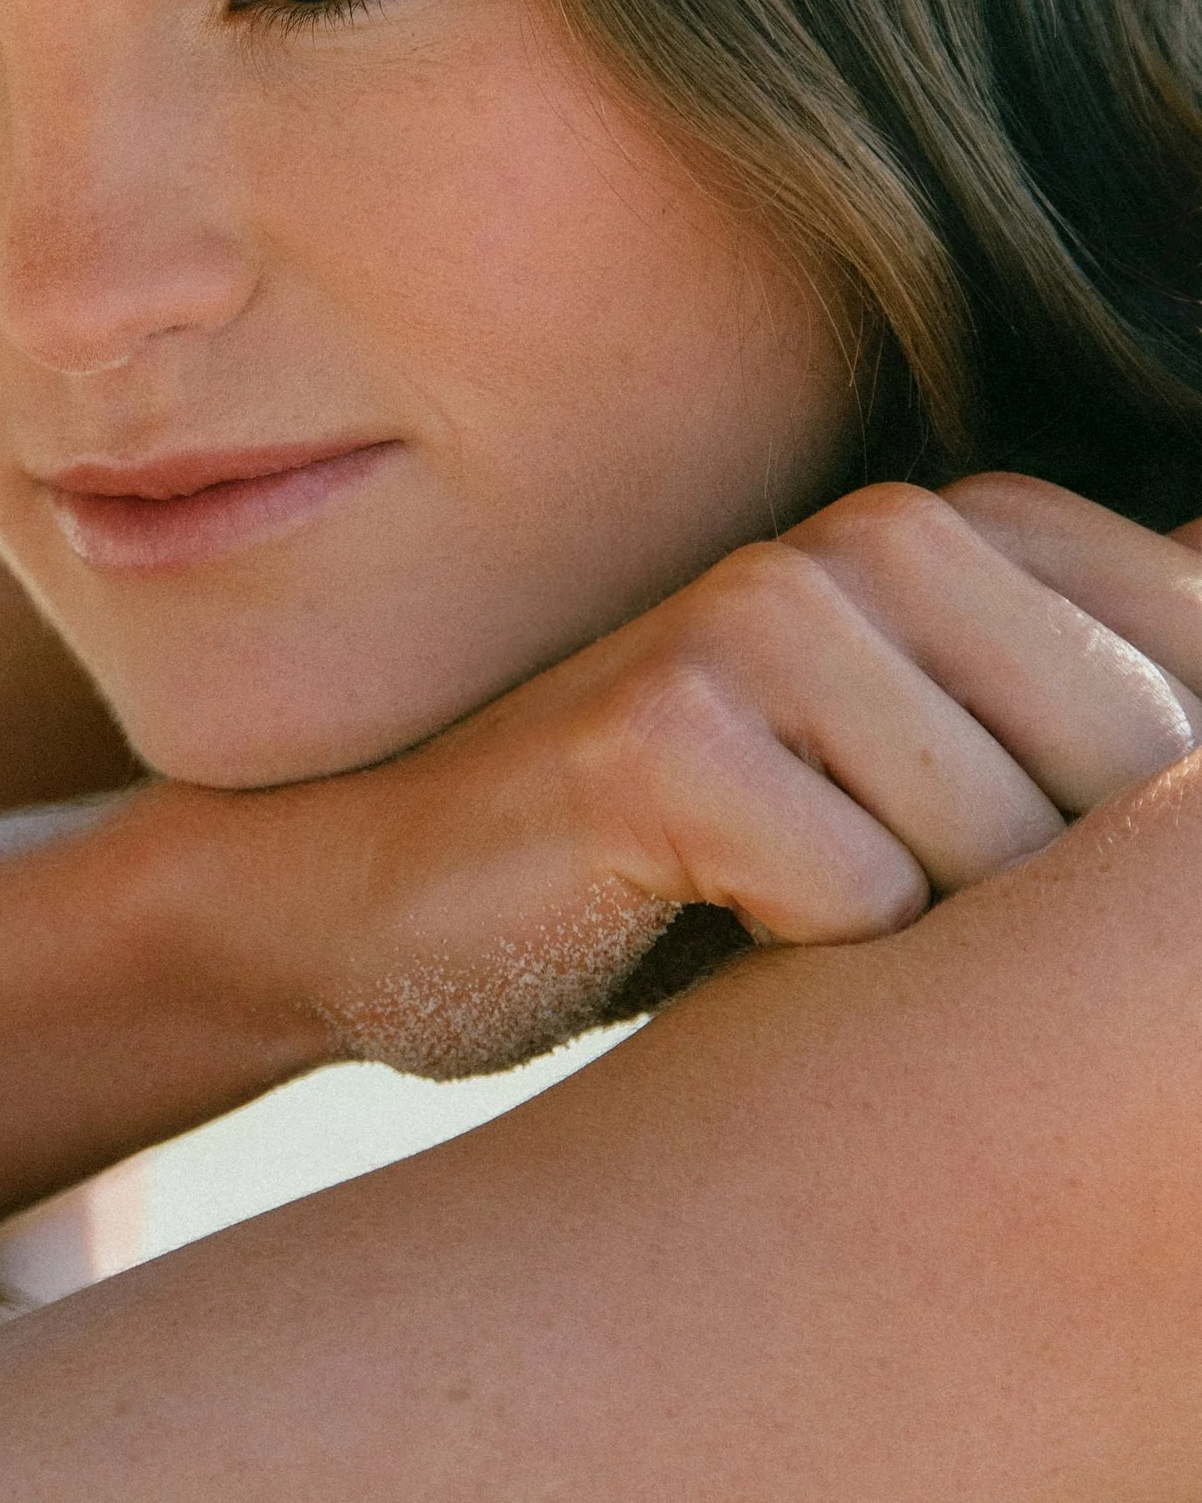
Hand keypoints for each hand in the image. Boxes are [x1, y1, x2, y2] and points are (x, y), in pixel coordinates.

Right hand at [190, 475, 1201, 1080]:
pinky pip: (862, 910)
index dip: (1137, 871)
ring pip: (1009, 866)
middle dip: (1033, 926)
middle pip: (1137, 798)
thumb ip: (1089, 734)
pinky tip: (693, 934)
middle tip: (885, 940)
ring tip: (792, 935)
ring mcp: (766, 616)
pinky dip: (796, 975)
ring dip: (919, 968)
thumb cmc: (688, 876)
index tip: (990, 901)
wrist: (376, 898)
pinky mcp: (662, 732)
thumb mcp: (927, 791)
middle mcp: (886, 534)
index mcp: (974, 527)